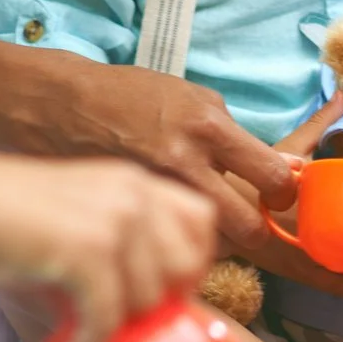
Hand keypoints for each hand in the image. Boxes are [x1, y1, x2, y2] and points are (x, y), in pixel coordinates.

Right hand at [0, 138, 213, 341]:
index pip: (203, 222)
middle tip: (117, 328)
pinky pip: (107, 321)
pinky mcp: (85, 252)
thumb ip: (116, 250)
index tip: (157, 298)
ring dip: (116, 336)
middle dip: (156, 307)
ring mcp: (114, 220)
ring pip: (150, 301)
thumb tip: (145, 314)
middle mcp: (134, 194)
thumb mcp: (73, 219)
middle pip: (187, 268)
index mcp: (134, 180)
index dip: (188, 267)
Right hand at [6, 51, 294, 250]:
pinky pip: (171, 244)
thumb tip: (276, 165)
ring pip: (209, 244)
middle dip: (253, 233)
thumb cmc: (127, 97)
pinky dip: (175, 245)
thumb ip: (229, 133)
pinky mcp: (130, 216)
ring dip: (213, 244)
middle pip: (247, 227)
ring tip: (204, 231)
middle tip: (248, 227)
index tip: (278, 195)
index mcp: (207, 125)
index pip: (272, 174)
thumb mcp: (187, 98)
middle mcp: (185, 161)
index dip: (282, 191)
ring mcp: (156, 193)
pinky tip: (168, 233)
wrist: (60, 104)